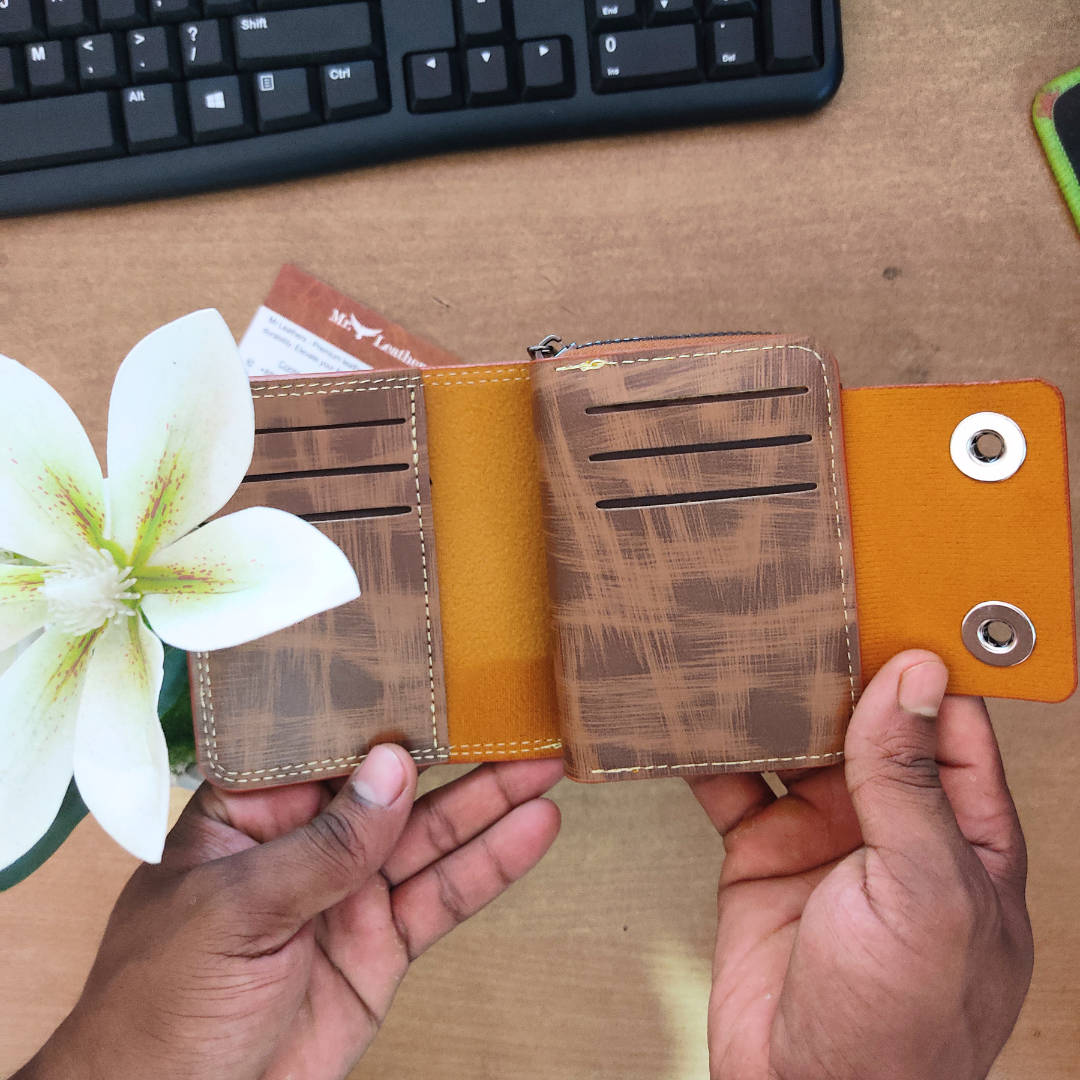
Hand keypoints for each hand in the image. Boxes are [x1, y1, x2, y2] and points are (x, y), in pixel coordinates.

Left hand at [17, 748, 562, 1079]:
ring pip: (431, 835)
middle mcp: (307, 843)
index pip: (323, 745)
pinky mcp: (383, 946)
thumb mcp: (234, 911)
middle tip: (512, 715)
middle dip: (452, 751)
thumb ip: (323, 844)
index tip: (434, 673)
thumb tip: (392, 767)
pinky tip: (533, 830)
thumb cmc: (159, 1006)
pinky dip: (492, 865)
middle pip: (392, 786)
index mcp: (252, 814)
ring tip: (542, 763)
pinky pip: (444, 897)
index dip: (378, 710)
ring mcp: (351, 893)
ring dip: (489, 801)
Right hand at [688, 650, 1032, 1079]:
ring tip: (740, 649)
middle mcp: (893, 826)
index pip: (949, 725)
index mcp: (962, 832)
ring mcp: (824, 836)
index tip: (887, 608)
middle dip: (834, 673)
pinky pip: (733, 785)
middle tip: (799, 610)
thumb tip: (914, 682)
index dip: (921, 667)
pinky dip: (709, 751)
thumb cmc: (901, 1025)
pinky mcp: (761, 852)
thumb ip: (910, 782)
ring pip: (795, 745)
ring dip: (769, 705)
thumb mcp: (925, 891)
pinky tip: (690, 718)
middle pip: (864, 724)